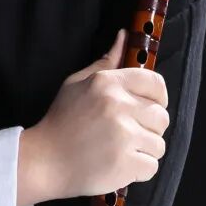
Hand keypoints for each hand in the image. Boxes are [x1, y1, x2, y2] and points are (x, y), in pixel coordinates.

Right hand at [28, 28, 170, 199]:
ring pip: (159, 143)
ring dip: (144, 150)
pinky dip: (139, 170)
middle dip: (149, 127)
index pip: (155, 83)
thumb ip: (105, 62)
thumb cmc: (61, 121)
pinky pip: (151, 166)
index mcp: (107, 83)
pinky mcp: (125, 164)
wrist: (44, 160)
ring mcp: (123, 135)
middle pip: (161, 116)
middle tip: (128, 133)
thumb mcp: (77, 83)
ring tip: (120, 150)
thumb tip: (124, 35)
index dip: (158, 97)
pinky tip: (119, 164)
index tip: (149, 107)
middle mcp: (118, 105)